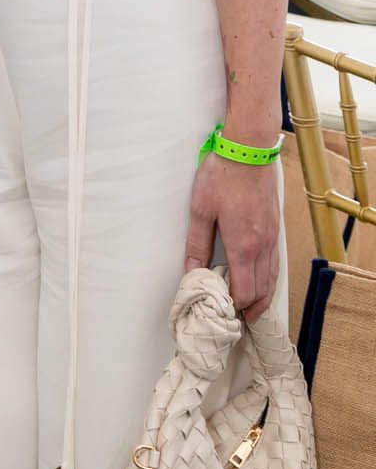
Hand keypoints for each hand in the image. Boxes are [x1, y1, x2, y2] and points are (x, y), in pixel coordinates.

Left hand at [184, 151, 281, 319]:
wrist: (249, 149)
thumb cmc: (223, 176)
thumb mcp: (201, 209)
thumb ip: (197, 243)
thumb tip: (192, 271)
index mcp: (244, 246)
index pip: (244, 290)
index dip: (234, 305)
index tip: (222, 311)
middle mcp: (263, 245)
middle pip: (262, 289)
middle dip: (251, 307)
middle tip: (239, 319)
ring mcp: (273, 235)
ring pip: (273, 276)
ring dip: (263, 295)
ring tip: (252, 308)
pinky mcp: (276, 225)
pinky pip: (276, 261)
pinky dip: (270, 277)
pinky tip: (261, 277)